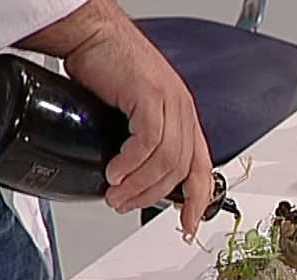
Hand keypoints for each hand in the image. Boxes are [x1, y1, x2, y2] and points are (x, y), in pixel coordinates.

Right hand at [16, 0, 212, 235]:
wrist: (94, 36)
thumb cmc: (110, 71)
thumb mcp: (133, 117)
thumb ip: (142, 146)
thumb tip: (133, 180)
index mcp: (184, 119)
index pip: (202, 168)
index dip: (199, 201)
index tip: (190, 225)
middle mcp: (183, 112)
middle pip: (181, 169)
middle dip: (153, 196)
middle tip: (126, 205)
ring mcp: (171, 102)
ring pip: (166, 159)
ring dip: (139, 184)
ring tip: (116, 193)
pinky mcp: (152, 94)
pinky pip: (149, 140)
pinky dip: (132, 162)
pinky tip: (115, 171)